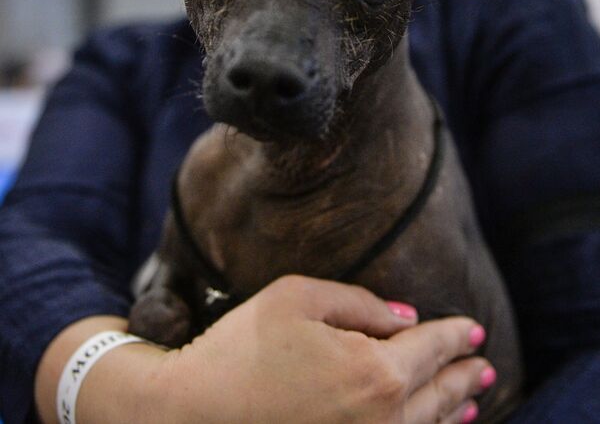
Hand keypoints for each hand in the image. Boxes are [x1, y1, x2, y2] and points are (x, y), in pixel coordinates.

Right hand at [157, 275, 493, 422]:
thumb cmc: (244, 347)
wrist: (193, 414)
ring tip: (473, 399)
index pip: (430, 349)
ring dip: (453, 410)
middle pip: (437, 394)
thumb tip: (405, 317)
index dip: (455, 336)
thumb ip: (360, 303)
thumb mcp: (299, 298)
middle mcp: (381, 422)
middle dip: (464, 375)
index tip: (475, 329)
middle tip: (485, 364)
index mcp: (375, 373)